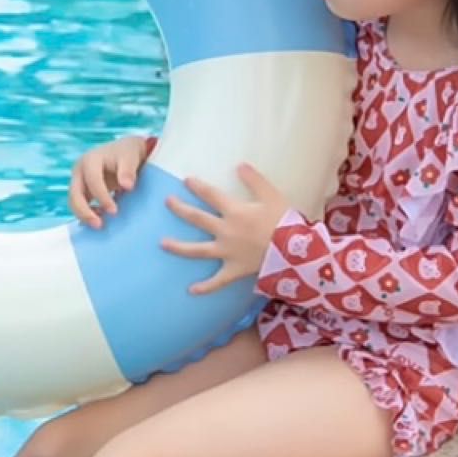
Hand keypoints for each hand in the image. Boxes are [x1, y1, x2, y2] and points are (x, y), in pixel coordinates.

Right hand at [69, 136, 151, 227]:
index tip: (114, 211)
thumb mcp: (130, 158)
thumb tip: (127, 185)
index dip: (102, 197)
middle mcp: (80, 170)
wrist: (125, 152)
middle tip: (99, 225)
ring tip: (100, 226)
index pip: (92, 180)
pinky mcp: (82, 191)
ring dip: (84, 216)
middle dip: (85, 211)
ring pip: (74, 202)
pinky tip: (101, 220)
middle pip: (75, 194)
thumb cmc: (127, 153)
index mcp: (90, 160)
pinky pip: (79, 206)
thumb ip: (128, 170)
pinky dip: (87, 215)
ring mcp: (79, 181)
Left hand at [163, 164, 289, 294]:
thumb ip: (255, 180)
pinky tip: (191, 291)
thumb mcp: (272, 196)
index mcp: (234, 211)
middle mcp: (226, 231)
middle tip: (167, 202)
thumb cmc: (285, 222)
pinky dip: (205, 287)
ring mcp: (228, 252)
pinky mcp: (235, 270)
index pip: (210, 195)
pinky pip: (217, 281)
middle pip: (197, 218)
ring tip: (162, 244)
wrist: (295, 254)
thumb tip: (239, 165)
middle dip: (180, 209)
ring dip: (179, 247)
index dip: (197, 186)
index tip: (186, 181)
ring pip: (198, 250)